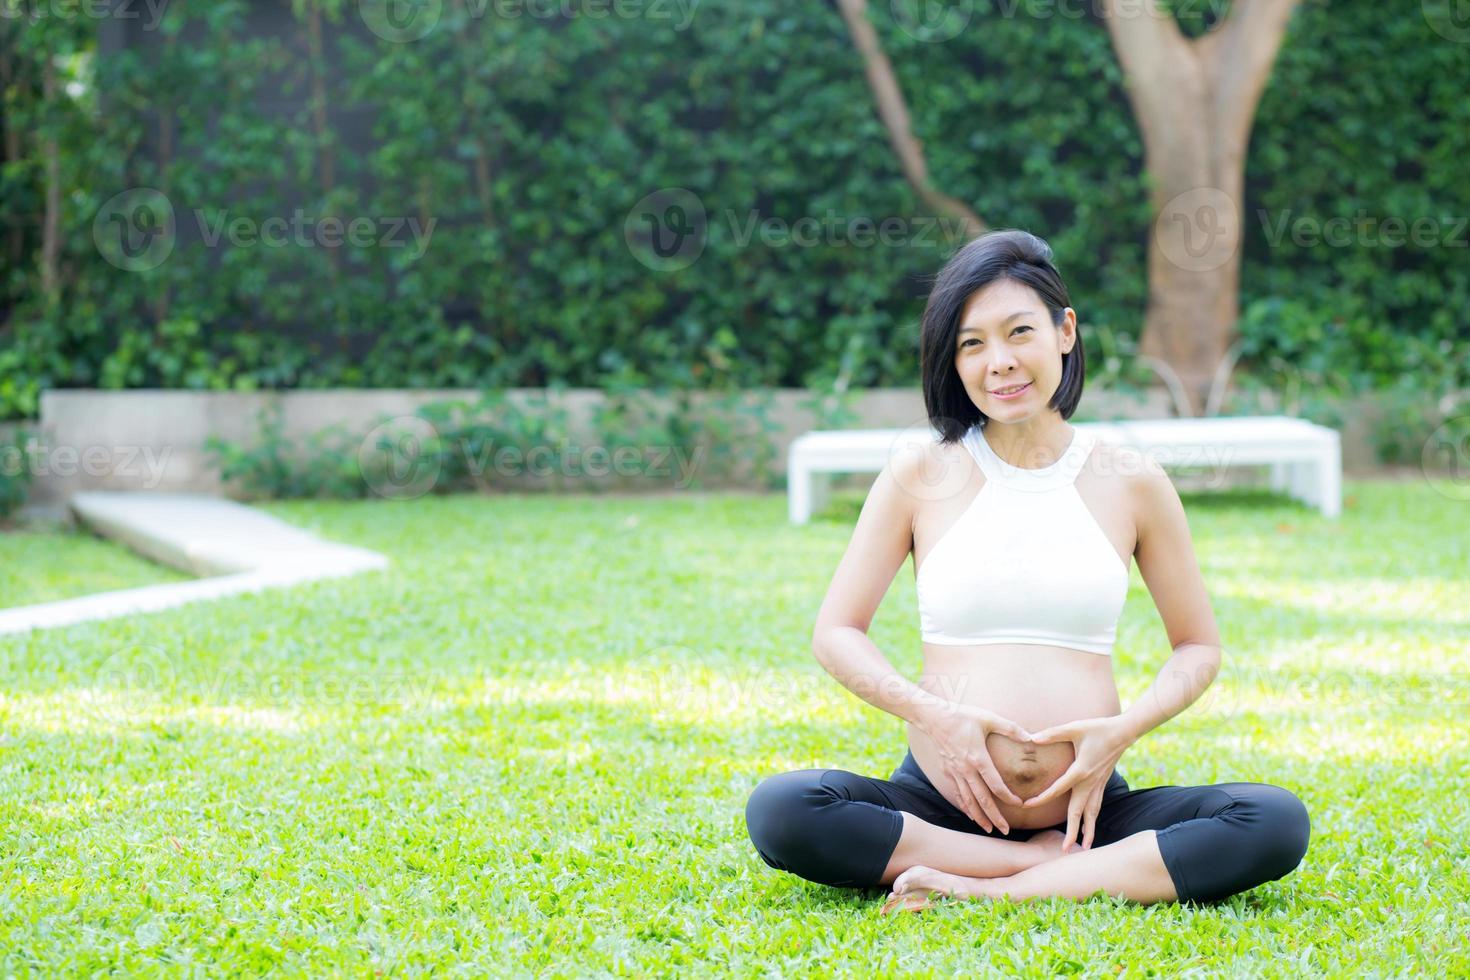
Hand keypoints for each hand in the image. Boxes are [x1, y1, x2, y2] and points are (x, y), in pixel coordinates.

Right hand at [915, 702, 1033, 833]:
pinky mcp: (947, 772)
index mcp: (979, 758)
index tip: (1020, 805)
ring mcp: (955, 772)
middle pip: (982, 799)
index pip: (996, 785)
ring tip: (989, 829)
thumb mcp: (988, 718)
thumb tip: (1031, 737)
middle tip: (1005, 831)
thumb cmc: (963, 716)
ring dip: (979, 817)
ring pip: (968, 801)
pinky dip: (965, 806)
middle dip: (994, 817)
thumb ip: (1010, 728)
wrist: (934, 717)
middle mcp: (966, 769)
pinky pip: (957, 794)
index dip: (1009, 797)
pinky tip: (971, 814)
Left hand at [1019, 716, 1133, 852]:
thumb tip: (1032, 738)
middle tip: (1065, 850)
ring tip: (1084, 848)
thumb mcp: (1074, 728)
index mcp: (1080, 770)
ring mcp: (1098, 785)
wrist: (1123, 732)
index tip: (1027, 805)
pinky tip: (1089, 829)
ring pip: (1091, 813)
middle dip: (1072, 832)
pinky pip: (1097, 806)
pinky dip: (1092, 819)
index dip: (1042, 798)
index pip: (1058, 789)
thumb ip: (1053, 734)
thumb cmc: (1098, 728)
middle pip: (1079, 812)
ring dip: (1087, 831)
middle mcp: (1090, 782)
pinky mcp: (1102, 783)